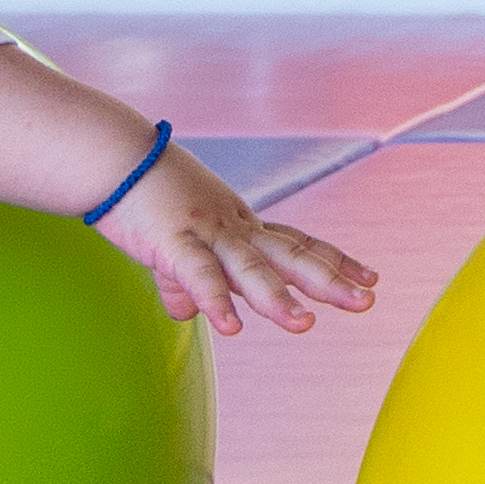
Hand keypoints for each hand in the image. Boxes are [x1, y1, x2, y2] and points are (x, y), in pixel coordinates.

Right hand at [100, 149, 378, 334]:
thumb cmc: (145, 198)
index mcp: (241, 226)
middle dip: (330, 281)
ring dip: (277, 299)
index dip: (335, 261)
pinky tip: (230, 327)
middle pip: (290, 256)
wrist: (114, 156)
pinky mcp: (171, 238)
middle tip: (367, 300)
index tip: (370, 277)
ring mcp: (206, 231)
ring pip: (250, 268)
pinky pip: (198, 272)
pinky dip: (214, 300)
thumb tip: (184, 313)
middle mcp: (234, 227)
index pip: (298, 244)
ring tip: (303, 326)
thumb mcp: (172, 247)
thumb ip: (183, 283)